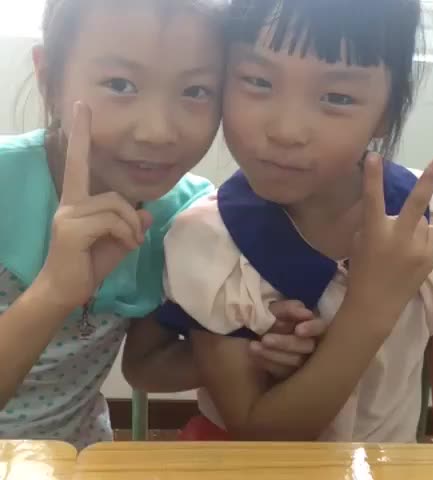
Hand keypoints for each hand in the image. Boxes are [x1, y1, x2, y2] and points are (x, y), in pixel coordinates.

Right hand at [38, 102, 152, 308]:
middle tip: (137, 236)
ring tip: (131, 243)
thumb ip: (130, 225)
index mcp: (77, 202)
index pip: (78, 162)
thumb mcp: (117, 241)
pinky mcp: (72, 229)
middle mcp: (70, 203)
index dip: (80, 134)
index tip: (82, 106)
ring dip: (131, 227)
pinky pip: (111, 220)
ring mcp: (69, 215)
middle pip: (113, 194)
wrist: (65, 291)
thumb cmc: (89, 264)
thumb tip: (148, 213)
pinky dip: (126, 233)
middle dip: (132, 215)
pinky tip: (126, 247)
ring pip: (115, 205)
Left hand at [250, 300, 319, 379]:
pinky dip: (269, 363)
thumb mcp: (275, 310)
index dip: (312, 328)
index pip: (320, 327)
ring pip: (295, 362)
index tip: (298, 330)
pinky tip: (255, 357)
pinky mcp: (293, 373)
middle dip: (285, 343)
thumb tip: (306, 313)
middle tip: (265, 339)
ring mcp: (305, 361)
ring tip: (253, 347)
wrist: (255, 332)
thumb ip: (287, 309)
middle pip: (307, 347)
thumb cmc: (271, 317)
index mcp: (313, 326)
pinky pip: (283, 372)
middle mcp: (314, 344)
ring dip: (273, 354)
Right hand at [347, 154, 432, 332]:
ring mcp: (418, 249)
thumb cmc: (361, 271)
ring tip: (403, 245)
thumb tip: (392, 212)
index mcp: (374, 233)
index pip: (372, 199)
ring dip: (415, 226)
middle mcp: (398, 238)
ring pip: (423, 222)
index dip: (372, 177)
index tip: (373, 155)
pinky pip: (432, 236)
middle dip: (430, 179)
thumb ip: (375, 225)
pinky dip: (424, 239)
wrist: (375, 304)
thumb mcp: (359, 243)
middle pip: (416, 203)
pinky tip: (412, 253)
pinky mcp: (431, 258)